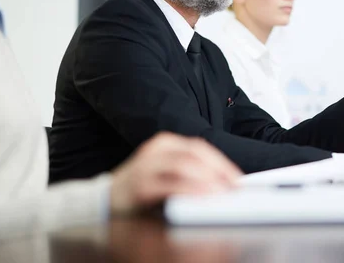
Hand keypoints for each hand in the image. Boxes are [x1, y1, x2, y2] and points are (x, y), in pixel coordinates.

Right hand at [110, 133, 241, 214]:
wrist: (105, 200)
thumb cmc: (143, 187)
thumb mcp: (167, 172)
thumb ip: (191, 172)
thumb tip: (223, 182)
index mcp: (165, 143)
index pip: (200, 148)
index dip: (222, 163)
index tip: (237, 179)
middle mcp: (156, 150)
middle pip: (195, 154)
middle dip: (219, 170)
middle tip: (234, 188)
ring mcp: (145, 165)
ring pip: (184, 165)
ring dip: (208, 179)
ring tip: (223, 193)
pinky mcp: (139, 185)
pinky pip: (169, 185)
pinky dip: (190, 190)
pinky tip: (202, 197)